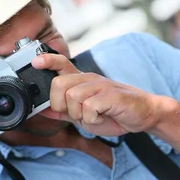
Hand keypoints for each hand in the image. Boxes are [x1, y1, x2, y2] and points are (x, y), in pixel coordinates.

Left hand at [32, 53, 171, 136]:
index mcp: (82, 82)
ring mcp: (101, 85)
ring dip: (78, 115)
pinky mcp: (111, 95)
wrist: (144, 115)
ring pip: (72, 98)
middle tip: (74, 114)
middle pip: (58, 84)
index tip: (35, 63)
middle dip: (59, 105)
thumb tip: (43, 110)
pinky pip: (89, 108)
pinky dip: (92, 119)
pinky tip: (102, 117)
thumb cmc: (115, 113)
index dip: (47, 61)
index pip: (61, 63)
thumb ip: (64, 112)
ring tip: (92, 117)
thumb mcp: (84, 116)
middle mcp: (90, 79)